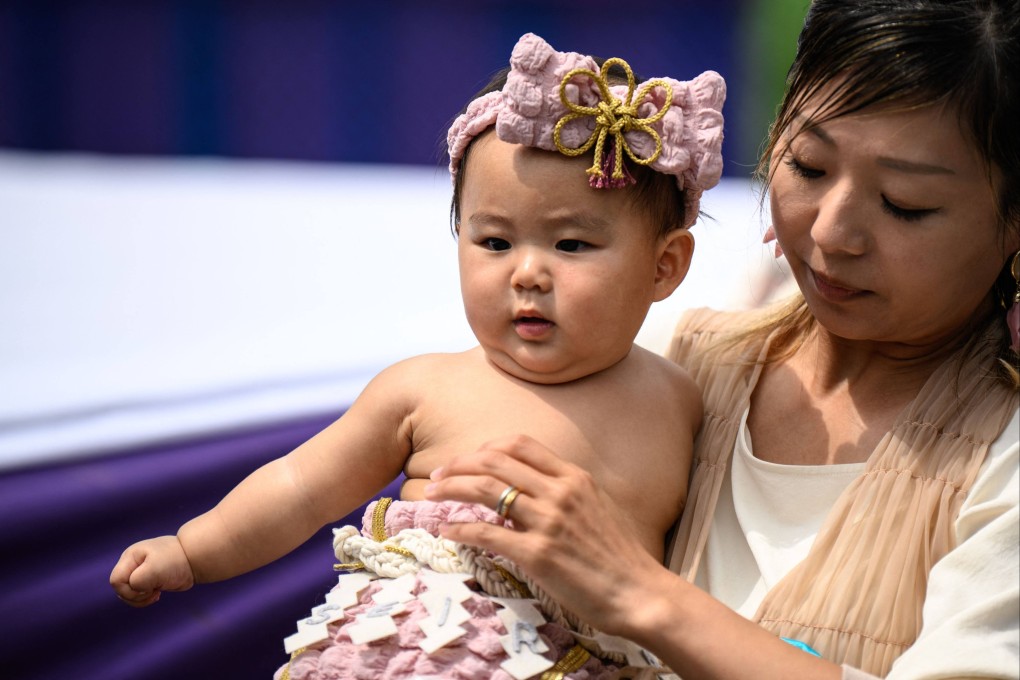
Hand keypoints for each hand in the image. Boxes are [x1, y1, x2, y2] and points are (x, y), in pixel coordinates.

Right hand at [109, 535, 195, 606]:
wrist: (194, 558)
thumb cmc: (175, 561)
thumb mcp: (154, 570)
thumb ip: (137, 581)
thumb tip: (135, 589)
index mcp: (130, 557)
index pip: (116, 581)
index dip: (129, 590)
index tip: (148, 586)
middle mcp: (132, 564)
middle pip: (120, 589)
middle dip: (135, 596)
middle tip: (153, 591)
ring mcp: (139, 572)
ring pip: (128, 594)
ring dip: (141, 599)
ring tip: (156, 593)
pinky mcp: (147, 580)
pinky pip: (138, 595)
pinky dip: (146, 598)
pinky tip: (158, 594)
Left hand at [424, 434, 669, 635]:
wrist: (640, 592)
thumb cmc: (619, 555)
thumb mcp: (596, 508)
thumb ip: (562, 494)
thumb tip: (524, 495)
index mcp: (574, 477)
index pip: (520, 444)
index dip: (487, 447)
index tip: (468, 459)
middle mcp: (559, 492)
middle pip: (494, 462)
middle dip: (458, 464)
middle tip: (436, 475)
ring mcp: (547, 521)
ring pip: (485, 489)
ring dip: (451, 488)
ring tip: (431, 493)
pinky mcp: (537, 553)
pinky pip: (486, 532)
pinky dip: (460, 528)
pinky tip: (447, 530)